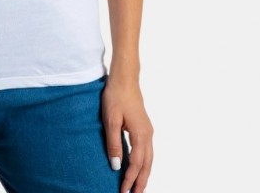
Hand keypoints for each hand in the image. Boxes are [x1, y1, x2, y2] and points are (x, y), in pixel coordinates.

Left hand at [101, 78, 153, 192]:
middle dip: (141, 182)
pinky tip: (138, 168)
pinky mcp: (145, 128)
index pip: (136, 164)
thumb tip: (116, 166)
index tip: (123, 191)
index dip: (130, 179)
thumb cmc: (116, 96)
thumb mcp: (111, 120)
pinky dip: (144, 163)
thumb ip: (114, 143)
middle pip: (147, 165)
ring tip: (138, 187)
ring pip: (149, 159)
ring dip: (144, 174)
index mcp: (141, 134)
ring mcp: (148, 131)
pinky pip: (147, 151)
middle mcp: (148, 135)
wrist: (124, 78)